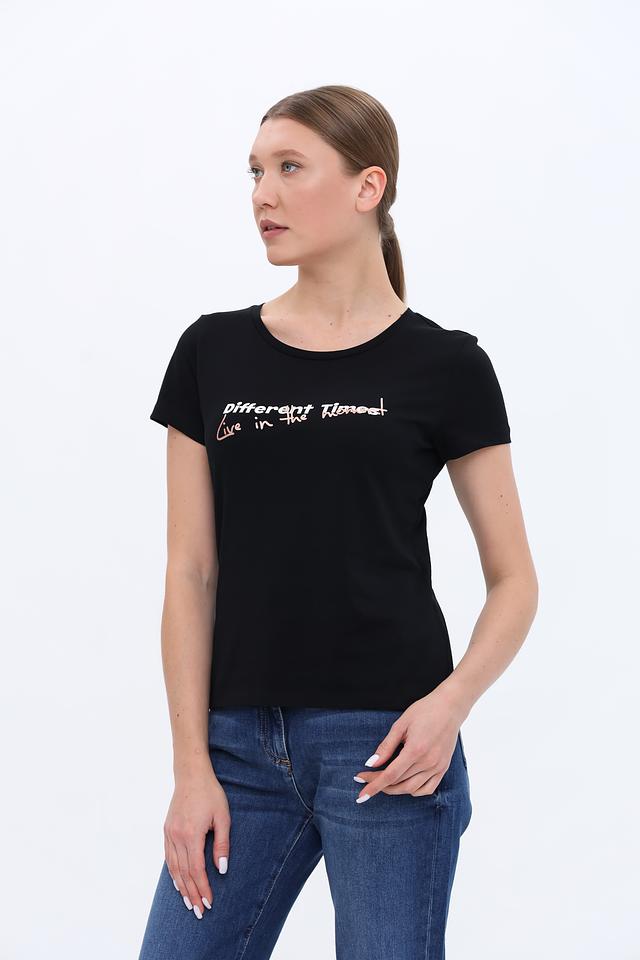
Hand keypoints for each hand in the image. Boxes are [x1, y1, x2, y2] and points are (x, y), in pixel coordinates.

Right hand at [164, 763, 230, 917]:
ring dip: (182, 887)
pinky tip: (178, 882)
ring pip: (174, 868)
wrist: (191, 775)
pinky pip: (168, 857)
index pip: (197, 869)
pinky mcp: (166, 829)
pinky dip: (173, 872)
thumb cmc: (210, 793)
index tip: (209, 903)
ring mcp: (169, 833)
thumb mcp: (223, 817)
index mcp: (191, 834)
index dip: (203, 888)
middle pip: (184, 873)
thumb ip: (222, 844)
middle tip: (199, 912)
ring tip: (189, 903)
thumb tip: (222, 869)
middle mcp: (177, 836)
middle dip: (192, 894)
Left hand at [352, 688, 466, 801]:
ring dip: (394, 790)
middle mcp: (427, 762)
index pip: (390, 775)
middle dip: (379, 785)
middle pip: (398, 783)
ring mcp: (437, 767)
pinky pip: (427, 789)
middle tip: (366, 779)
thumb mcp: (401, 724)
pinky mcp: (443, 768)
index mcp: (415, 750)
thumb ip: (386, 746)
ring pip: (411, 789)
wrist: (450, 707)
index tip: (361, 794)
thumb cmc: (424, 711)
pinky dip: (413, 791)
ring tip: (382, 783)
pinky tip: (404, 784)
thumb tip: (371, 763)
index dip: (373, 785)